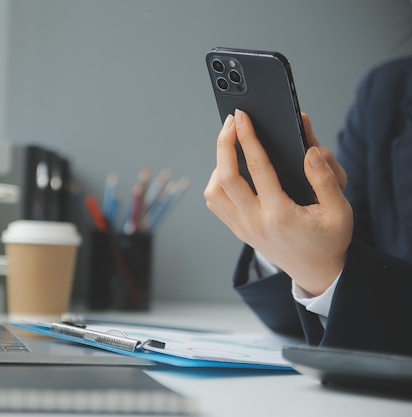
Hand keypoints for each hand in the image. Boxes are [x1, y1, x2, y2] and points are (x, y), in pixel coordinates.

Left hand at [204, 109, 352, 295]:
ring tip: (233, 147)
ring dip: (218, 165)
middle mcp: (255, 221)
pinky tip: (230, 170)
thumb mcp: (339, 211)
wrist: (316, 272)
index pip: (257, 168)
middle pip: (224, 178)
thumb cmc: (329, 240)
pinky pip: (216, 203)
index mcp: (280, 214)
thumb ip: (326, 179)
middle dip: (224, 144)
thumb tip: (308, 150)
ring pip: (214, 192)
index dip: (248, 138)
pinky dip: (217, 183)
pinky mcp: (238, 230)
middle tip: (230, 122)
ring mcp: (242, 228)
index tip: (242, 116)